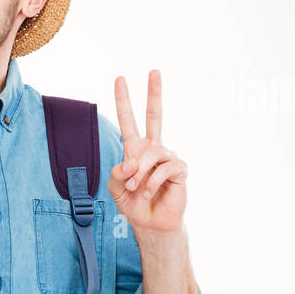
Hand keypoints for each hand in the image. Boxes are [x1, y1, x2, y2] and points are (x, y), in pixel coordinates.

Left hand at [108, 70, 187, 234]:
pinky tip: (148, 192)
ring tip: (134, 189)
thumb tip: (130, 162)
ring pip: (151, 153)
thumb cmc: (132, 203)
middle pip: (155, 115)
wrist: (150, 223)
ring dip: (138, 174)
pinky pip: (164, 168)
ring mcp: (167, 157)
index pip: (129, 120)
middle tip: (154, 70)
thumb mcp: (115, 188)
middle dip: (154, 93)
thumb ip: (116, 172)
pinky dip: (151, 182)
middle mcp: (153, 148)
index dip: (124, 100)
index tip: (120, 78)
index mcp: (135, 149)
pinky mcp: (179, 169)